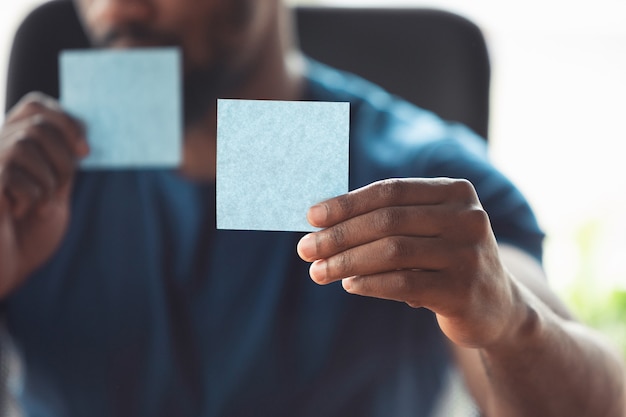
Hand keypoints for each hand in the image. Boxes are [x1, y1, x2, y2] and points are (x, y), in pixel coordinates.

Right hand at [0, 92, 88, 296]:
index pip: (34, 104)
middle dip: (64, 157)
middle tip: (64, 188)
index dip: (65, 119)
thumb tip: (81, 132)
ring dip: (48, 179)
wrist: (6, 270)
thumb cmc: (29, 233)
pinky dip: (31, 196)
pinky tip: (19, 213)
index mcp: (12, 143)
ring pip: (25, 144)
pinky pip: (11, 172)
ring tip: (41, 205)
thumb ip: (61, 158)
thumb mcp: (54, 189)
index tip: (85, 151)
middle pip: (37, 124)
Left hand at [297, 178, 524, 347]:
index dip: (347, 203)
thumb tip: (324, 222)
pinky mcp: (463, 291)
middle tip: (305, 249)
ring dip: (346, 261)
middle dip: (339, 235)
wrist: (498, 308)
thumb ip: (390, 221)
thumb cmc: (448, 261)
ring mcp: (469, 254)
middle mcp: (467, 217)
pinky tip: (348, 284)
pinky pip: (403, 284)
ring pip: (391, 251)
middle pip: (387, 220)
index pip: (390, 191)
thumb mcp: (429, 232)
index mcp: (456, 192)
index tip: (311, 217)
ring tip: (318, 271)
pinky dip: (369, 283)